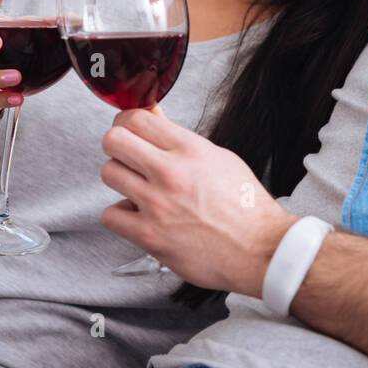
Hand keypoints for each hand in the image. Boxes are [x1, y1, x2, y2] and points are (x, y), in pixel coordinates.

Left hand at [100, 107, 297, 297]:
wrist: (259, 250)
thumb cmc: (245, 206)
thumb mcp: (219, 158)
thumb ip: (180, 140)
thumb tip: (154, 118)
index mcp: (191, 150)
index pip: (137, 118)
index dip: (126, 122)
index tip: (128, 130)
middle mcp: (171, 172)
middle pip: (113, 140)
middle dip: (117, 145)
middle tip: (126, 155)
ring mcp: (157, 204)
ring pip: (108, 173)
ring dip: (119, 179)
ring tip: (137, 188)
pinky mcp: (150, 235)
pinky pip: (110, 215)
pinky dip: (121, 215)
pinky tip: (138, 216)